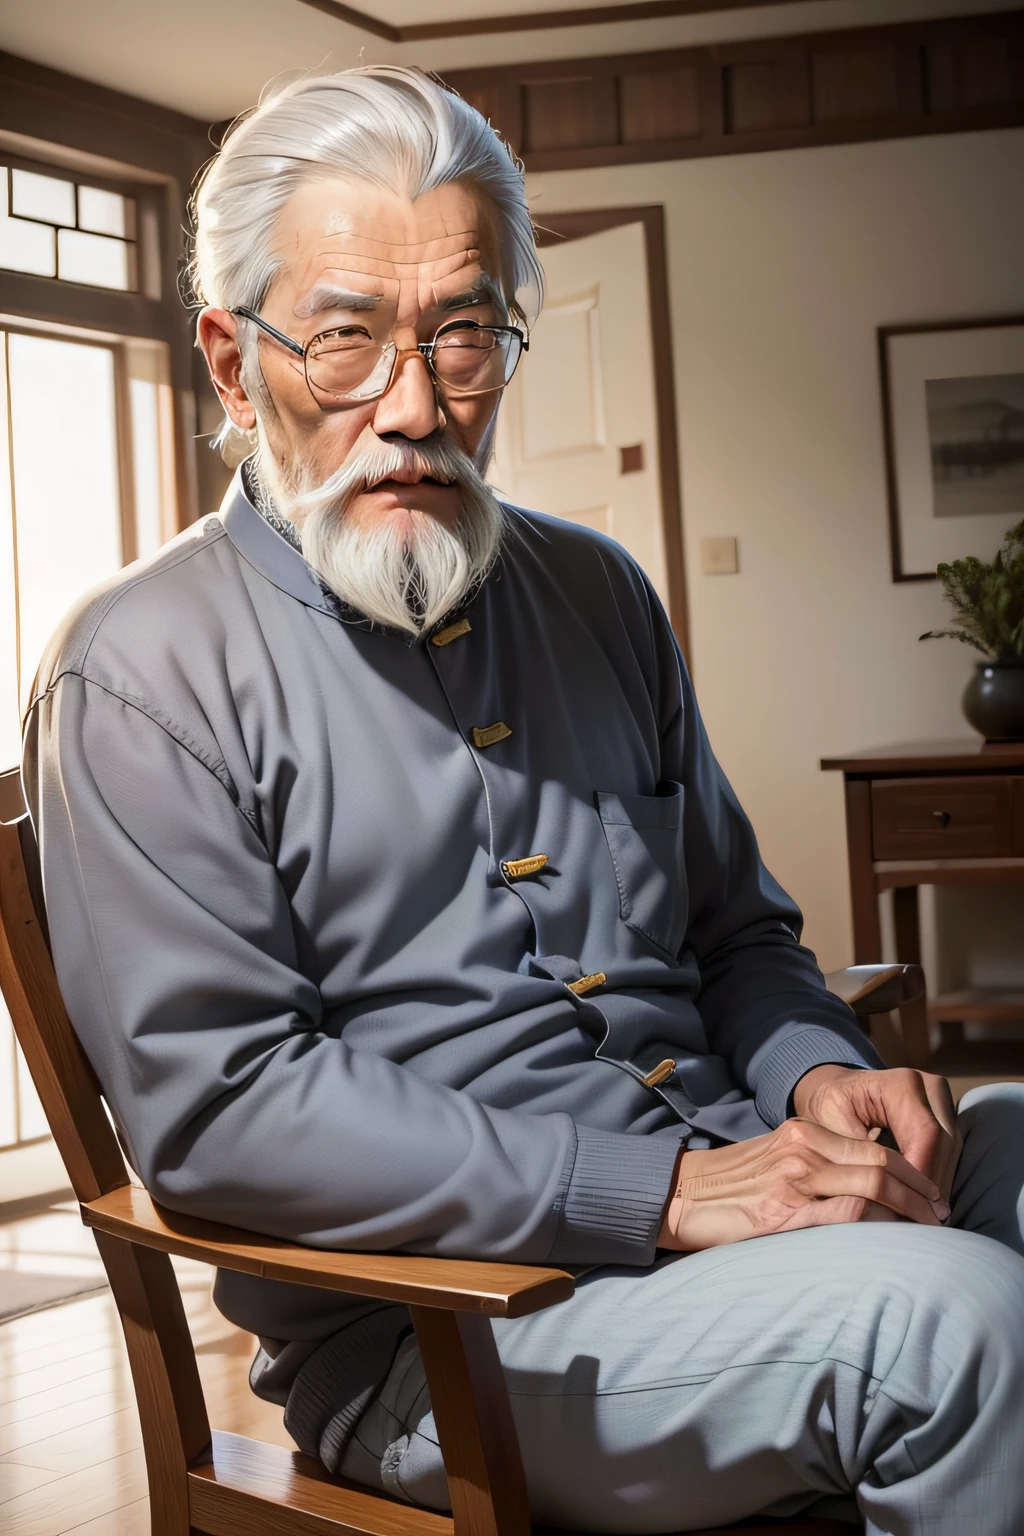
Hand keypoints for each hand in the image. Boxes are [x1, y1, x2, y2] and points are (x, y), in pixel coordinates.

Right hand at [657, 1118, 948, 1251]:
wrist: (677, 1196)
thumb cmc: (731, 1186)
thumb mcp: (778, 1161)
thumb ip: (819, 1167)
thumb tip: (869, 1191)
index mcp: (802, 1132)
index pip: (876, 1146)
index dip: (913, 1172)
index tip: (932, 1195)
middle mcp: (801, 1149)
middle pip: (882, 1162)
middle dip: (921, 1191)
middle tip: (942, 1214)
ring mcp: (792, 1181)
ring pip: (871, 1185)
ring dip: (908, 1210)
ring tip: (927, 1229)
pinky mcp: (780, 1215)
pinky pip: (843, 1215)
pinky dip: (875, 1225)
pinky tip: (888, 1240)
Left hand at [792, 1065, 960, 1201]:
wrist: (832, 1091)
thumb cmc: (828, 1109)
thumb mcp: (832, 1131)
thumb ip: (858, 1159)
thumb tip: (878, 1197)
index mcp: (901, 1084)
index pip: (926, 1135)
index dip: (922, 1175)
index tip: (912, 1209)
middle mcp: (928, 1087)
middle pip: (945, 1144)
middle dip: (932, 1186)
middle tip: (921, 1221)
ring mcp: (940, 1100)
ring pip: (952, 1150)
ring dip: (938, 1184)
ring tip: (922, 1217)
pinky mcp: (944, 1116)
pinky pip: (949, 1151)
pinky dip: (936, 1176)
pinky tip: (923, 1201)